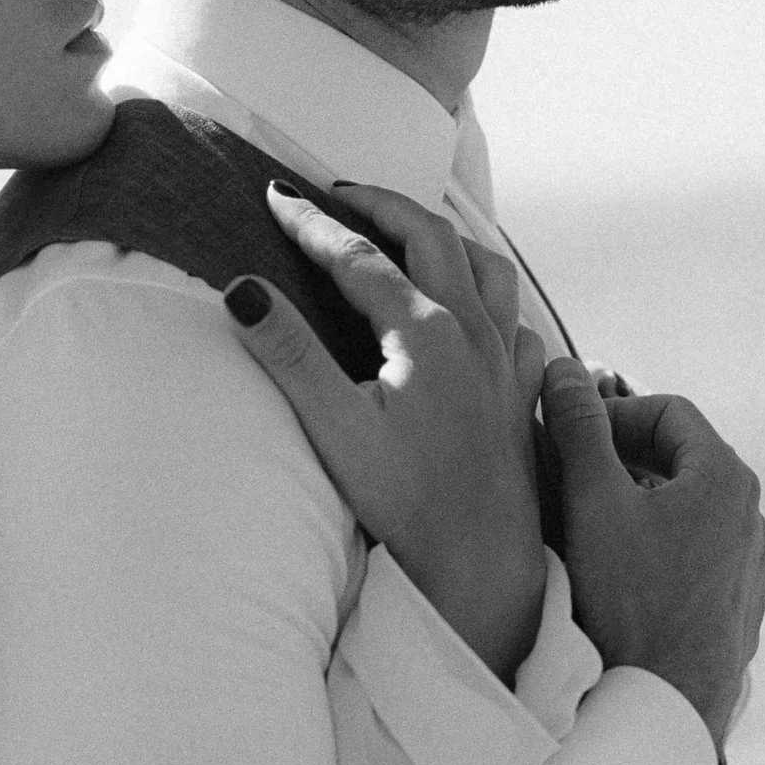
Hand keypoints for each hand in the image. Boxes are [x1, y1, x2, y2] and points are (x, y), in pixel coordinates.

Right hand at [223, 179, 553, 680]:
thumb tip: (243, 290)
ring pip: (486, 266)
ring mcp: (506, 362)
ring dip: (443, 236)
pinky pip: (515, 318)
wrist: (483, 569)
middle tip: (336, 195)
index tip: (275, 195)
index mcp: (428, 332)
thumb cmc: (409, 506)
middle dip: (381, 206)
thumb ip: (289, 354)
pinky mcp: (521, 396)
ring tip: (408, 229)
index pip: (359, 256)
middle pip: (431, 237)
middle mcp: (475, 333)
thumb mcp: (334, 428)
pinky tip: (477, 309)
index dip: (312, 222)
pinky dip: (489, 293)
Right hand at [534, 360, 764, 738]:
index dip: (613, 413)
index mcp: (726, 478)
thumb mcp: (592, 500)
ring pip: (688, 512)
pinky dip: (655, 549)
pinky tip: (617, 577)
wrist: (665, 704)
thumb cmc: (630, 598)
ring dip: (638, 505)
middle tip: (570, 476)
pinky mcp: (736, 610)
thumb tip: (562, 370)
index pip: (668, 413)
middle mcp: (751, 518)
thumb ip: (578, 428)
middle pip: (680, 461)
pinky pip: (695, 558)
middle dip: (620, 459)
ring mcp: (748, 567)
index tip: (570, 435)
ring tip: (587, 527)